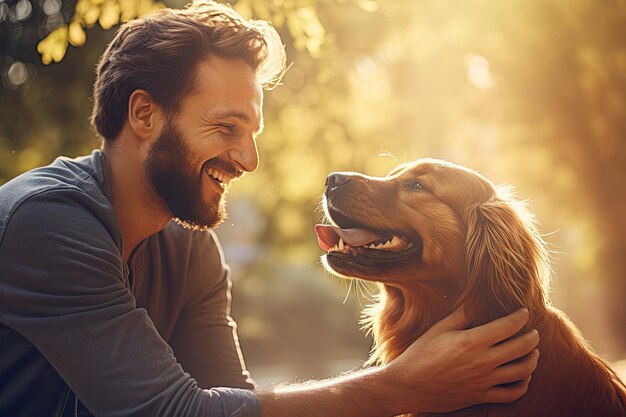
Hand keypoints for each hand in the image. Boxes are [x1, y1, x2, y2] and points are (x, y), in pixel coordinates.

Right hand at [386, 308, 538, 413]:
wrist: (409, 385)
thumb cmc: (421, 354)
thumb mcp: (438, 329)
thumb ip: (461, 315)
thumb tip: (476, 301)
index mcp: (471, 341)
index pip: (508, 326)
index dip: (520, 317)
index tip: (523, 312)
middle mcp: (482, 362)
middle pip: (521, 347)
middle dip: (532, 337)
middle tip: (533, 331)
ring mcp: (484, 381)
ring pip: (523, 371)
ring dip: (533, 359)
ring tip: (533, 352)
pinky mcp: (481, 396)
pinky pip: (512, 393)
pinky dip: (524, 384)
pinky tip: (523, 376)